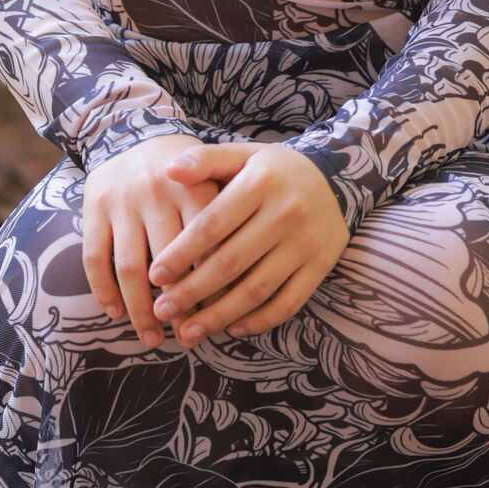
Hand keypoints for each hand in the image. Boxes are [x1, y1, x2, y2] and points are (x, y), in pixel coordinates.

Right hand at [80, 134, 225, 348]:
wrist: (133, 130)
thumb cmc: (186, 170)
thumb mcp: (215, 176)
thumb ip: (230, 217)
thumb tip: (246, 279)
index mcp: (195, 185)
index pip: (208, 246)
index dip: (213, 286)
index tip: (219, 317)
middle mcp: (158, 191)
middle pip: (169, 263)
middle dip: (178, 306)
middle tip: (187, 336)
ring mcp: (123, 200)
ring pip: (130, 268)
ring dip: (140, 311)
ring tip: (152, 338)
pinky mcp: (94, 207)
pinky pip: (95, 258)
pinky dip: (104, 291)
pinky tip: (115, 314)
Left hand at [145, 141, 349, 342]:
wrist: (333, 178)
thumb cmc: (272, 170)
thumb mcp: (241, 155)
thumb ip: (204, 160)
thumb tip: (168, 170)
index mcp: (260, 182)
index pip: (212, 224)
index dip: (182, 253)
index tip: (155, 276)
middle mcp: (286, 212)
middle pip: (231, 262)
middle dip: (192, 291)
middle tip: (162, 311)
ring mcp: (306, 242)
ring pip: (257, 289)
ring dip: (219, 315)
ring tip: (189, 332)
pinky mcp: (321, 265)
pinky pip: (288, 302)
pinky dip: (259, 320)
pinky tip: (232, 328)